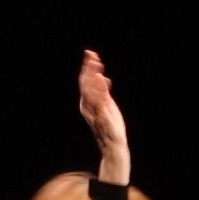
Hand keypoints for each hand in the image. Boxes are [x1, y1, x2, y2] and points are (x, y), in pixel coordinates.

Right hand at [78, 50, 130, 184]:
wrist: (114, 145)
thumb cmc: (110, 127)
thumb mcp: (107, 104)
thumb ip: (104, 91)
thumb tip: (103, 76)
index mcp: (87, 103)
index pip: (84, 81)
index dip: (87, 67)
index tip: (91, 54)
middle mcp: (87, 106)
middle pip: (84, 83)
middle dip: (88, 68)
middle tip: (91, 54)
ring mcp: (93, 112)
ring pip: (90, 89)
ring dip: (93, 75)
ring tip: (96, 63)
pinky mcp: (102, 116)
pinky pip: (99, 100)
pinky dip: (100, 89)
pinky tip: (102, 79)